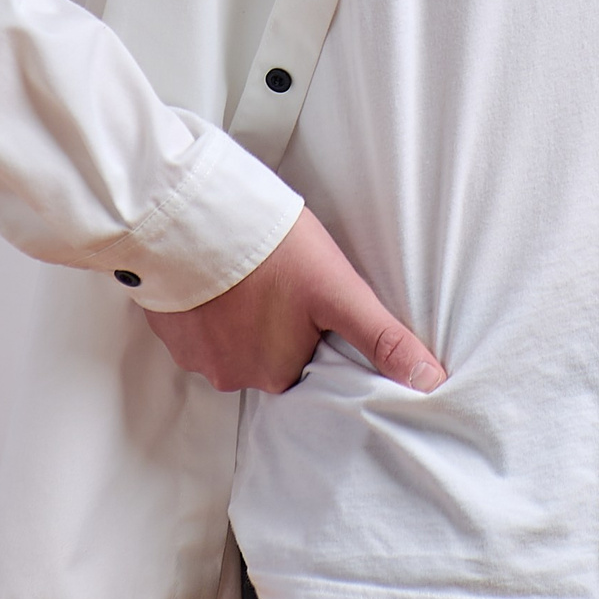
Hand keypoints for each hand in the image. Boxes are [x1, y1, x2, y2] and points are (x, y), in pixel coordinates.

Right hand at [138, 208, 447, 397]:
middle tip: (279, 281)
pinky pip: (194, 326)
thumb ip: (381, 338)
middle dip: (273, 326)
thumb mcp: (338, 289)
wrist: (193, 217)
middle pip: (265, 357)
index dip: (309, 334)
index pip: (304, 366)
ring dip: (237, 316)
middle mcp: (232, 376)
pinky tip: (216, 278)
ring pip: (228, 341)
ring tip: (248, 275)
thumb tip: (430, 381)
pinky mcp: (167, 330)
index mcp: (277, 373)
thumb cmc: (271, 249)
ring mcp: (194, 355)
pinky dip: (205, 307)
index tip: (307, 306)